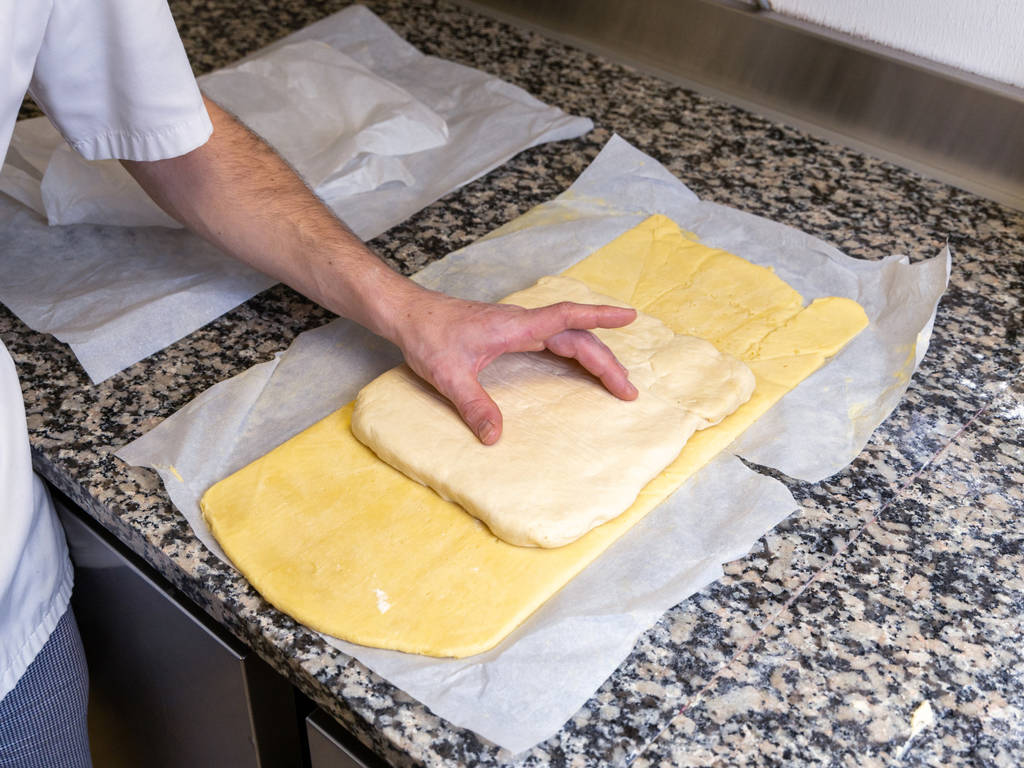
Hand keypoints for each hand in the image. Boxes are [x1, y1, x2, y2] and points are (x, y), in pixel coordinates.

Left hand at [393, 290, 638, 444]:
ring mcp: (518, 327)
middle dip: (605, 361)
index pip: (566, 317)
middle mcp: (522, 323)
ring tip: (616, 383)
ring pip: (568, 337)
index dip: (599, 316)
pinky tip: (581, 367)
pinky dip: (575, 353)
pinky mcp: (512, 333)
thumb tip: (494, 437)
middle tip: (627, 391)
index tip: (629, 317)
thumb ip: (473, 405)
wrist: (410, 314)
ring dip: (594, 357)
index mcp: (514, 326)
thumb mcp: (447, 376)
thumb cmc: (428, 336)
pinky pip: (554, 340)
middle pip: (576, 336)